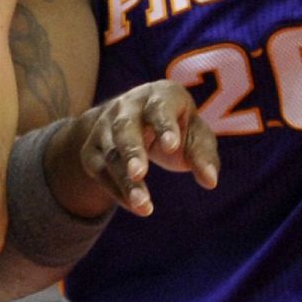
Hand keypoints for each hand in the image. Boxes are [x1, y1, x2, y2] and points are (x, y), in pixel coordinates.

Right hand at [74, 80, 218, 215]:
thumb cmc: (175, 126)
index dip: (164, 126)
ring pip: (111, 153)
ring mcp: (105, 126)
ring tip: (143, 205)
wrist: (133, 121)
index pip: (159, 108)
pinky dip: (116, 190)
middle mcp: (127, 106)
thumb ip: (203, 155)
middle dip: (132, 150)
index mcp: (159, 95)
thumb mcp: (194, 134)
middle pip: (125, 127)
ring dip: (125, 180)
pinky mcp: (91, 148)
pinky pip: (100, 170)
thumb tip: (210, 181)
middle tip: (140, 173)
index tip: (172, 146)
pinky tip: (135, 206)